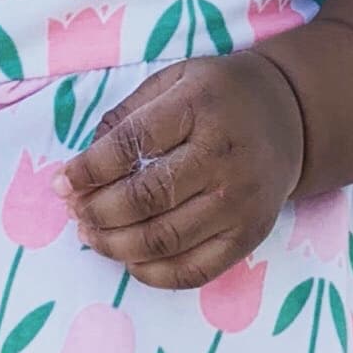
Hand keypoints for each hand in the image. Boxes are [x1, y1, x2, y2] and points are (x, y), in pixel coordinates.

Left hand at [58, 51, 305, 288]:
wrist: (291, 116)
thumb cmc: (220, 94)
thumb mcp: (176, 79)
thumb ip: (129, 113)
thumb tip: (83, 160)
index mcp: (200, 106)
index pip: (133, 144)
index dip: (89, 169)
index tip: (61, 181)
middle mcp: (223, 156)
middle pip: (145, 198)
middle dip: (97, 210)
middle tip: (74, 211)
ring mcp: (239, 202)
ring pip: (163, 240)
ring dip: (115, 244)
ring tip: (91, 235)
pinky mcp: (249, 236)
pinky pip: (192, 270)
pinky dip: (151, 273)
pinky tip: (129, 257)